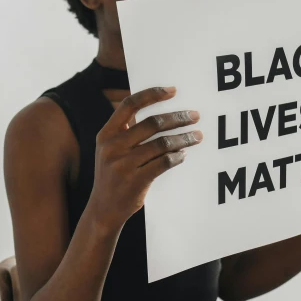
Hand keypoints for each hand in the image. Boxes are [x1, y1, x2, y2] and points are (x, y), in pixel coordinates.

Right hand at [89, 86, 202, 228]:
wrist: (103, 209)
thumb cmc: (113, 176)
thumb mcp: (111, 150)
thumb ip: (127, 132)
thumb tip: (160, 113)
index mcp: (106, 134)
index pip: (130, 105)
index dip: (152, 95)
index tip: (173, 90)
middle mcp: (112, 146)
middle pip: (152, 123)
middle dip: (178, 117)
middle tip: (195, 116)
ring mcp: (123, 164)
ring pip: (162, 144)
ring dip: (183, 138)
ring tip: (197, 136)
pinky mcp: (135, 180)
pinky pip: (163, 163)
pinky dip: (177, 157)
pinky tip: (183, 155)